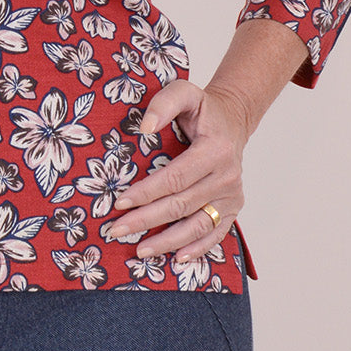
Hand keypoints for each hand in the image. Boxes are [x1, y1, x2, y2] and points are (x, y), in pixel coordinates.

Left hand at [108, 79, 249, 261]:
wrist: (233, 120)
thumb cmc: (203, 109)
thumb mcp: (184, 92)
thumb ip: (163, 104)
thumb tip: (144, 127)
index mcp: (215, 150)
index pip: (175, 178)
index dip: (146, 192)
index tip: (120, 201)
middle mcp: (227, 176)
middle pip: (181, 205)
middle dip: (146, 220)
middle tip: (117, 229)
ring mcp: (232, 195)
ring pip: (198, 225)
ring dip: (168, 241)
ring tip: (140, 250)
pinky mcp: (233, 207)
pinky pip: (216, 233)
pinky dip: (198, 248)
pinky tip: (178, 258)